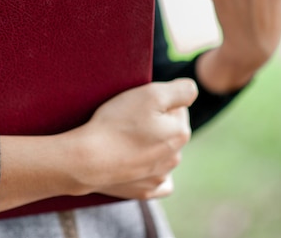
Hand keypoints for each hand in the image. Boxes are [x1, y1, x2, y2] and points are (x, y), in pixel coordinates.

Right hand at [71, 78, 197, 199]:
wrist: (87, 160)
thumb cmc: (117, 124)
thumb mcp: (151, 94)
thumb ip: (182, 90)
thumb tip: (192, 92)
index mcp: (180, 132)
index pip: (177, 107)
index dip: (157, 102)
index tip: (137, 105)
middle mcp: (175, 157)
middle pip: (169, 130)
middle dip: (155, 123)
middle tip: (128, 120)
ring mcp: (160, 177)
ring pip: (161, 153)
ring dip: (150, 145)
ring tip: (125, 140)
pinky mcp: (144, 191)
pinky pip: (156, 181)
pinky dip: (150, 173)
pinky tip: (138, 165)